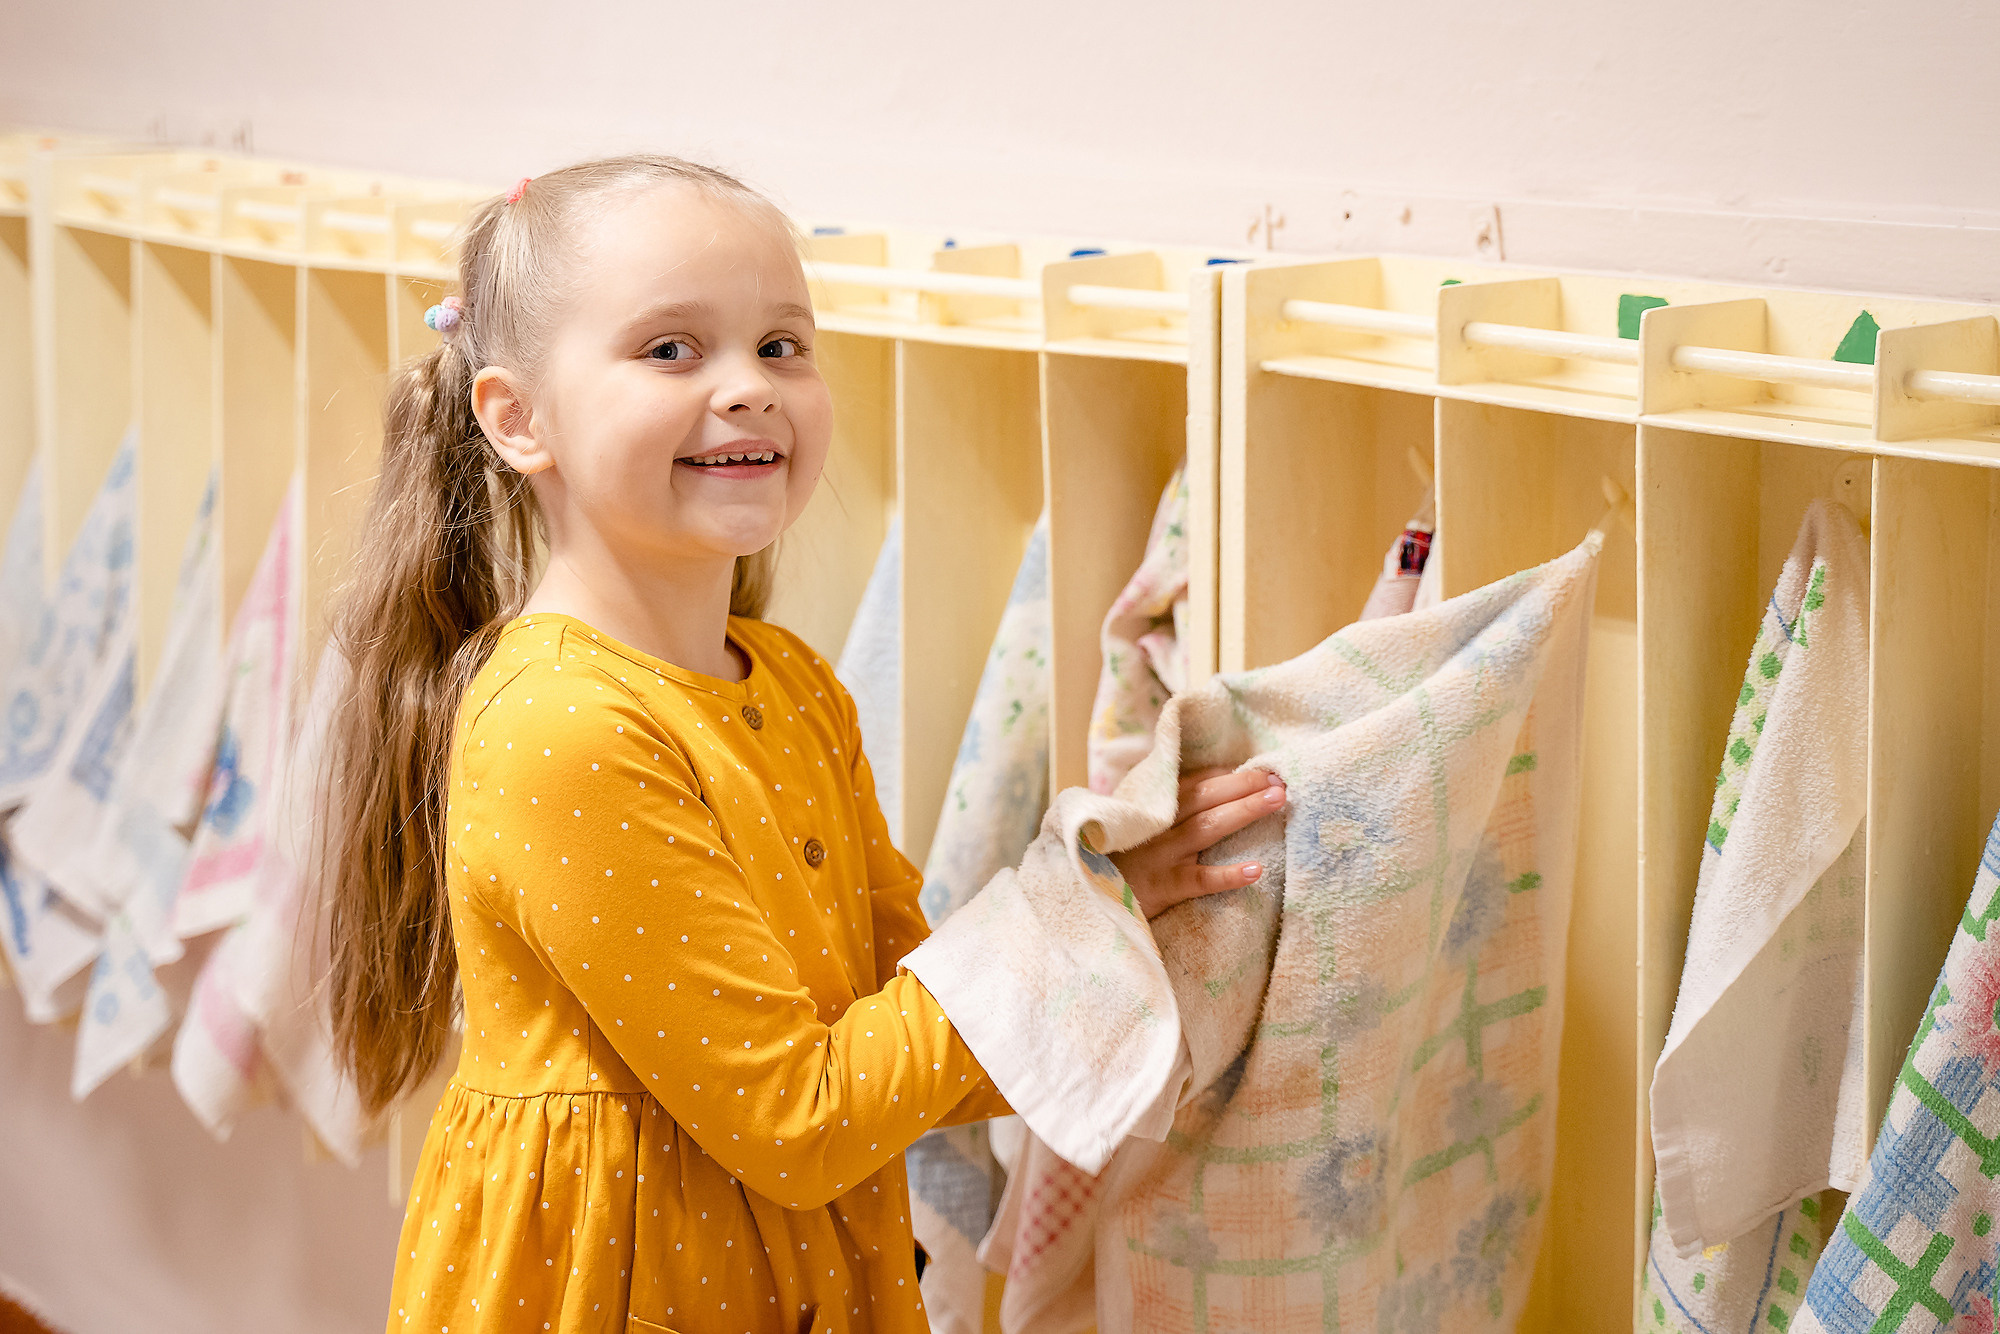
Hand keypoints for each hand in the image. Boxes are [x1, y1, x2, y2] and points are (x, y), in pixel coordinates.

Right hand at [1110, 767, 1286, 919]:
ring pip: (1207, 828)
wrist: (1082, 899)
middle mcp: (1156, 826)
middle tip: (1278, 778)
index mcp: (1151, 808)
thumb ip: (1160, 811)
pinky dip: (1226, 875)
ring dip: (1243, 811)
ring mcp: (1160, 855)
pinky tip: (1255, 871)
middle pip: (1205, 797)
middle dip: (1243, 784)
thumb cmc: (1112, 864)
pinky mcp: (1163, 887)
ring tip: (1276, 800)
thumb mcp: (1129, 828)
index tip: (1260, 768)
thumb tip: (1209, 795)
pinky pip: (1199, 880)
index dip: (1228, 774)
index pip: (1194, 782)